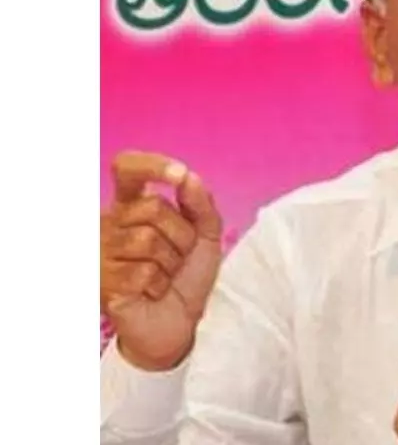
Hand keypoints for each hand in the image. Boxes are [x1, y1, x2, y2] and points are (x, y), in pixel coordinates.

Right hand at [100, 151, 222, 370]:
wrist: (179, 322)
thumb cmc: (188, 275)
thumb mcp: (206, 235)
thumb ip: (201, 204)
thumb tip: (189, 176)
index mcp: (133, 205)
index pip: (127, 168)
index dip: (151, 164)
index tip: (180, 174)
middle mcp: (111, 223)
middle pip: (151, 207)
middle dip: (180, 234)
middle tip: (178, 257)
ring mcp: (102, 252)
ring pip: (147, 240)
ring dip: (171, 262)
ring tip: (165, 275)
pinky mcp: (103, 282)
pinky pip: (142, 271)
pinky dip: (160, 284)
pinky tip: (153, 292)